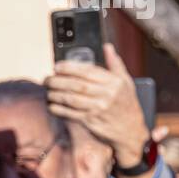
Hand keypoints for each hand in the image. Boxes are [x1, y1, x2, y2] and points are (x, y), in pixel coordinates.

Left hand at [44, 44, 149, 171]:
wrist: (131, 131)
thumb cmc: (128, 104)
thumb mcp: (127, 83)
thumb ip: (115, 64)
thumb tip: (107, 47)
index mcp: (114, 83)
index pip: (87, 71)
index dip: (69, 68)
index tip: (57, 67)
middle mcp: (107, 95)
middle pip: (76, 85)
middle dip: (57, 80)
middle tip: (47, 79)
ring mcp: (98, 109)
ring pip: (70, 99)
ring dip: (55, 94)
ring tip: (48, 90)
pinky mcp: (91, 121)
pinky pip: (70, 113)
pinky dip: (58, 109)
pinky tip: (52, 105)